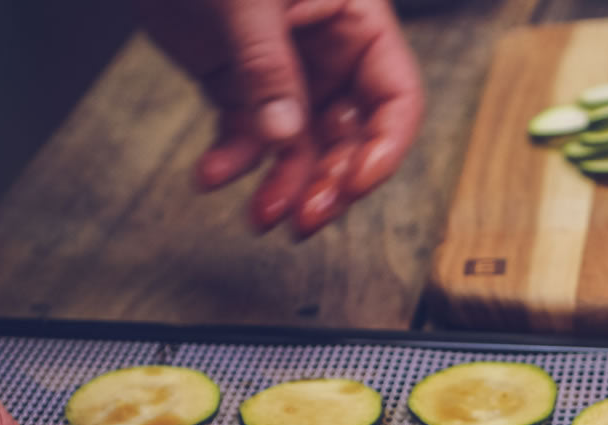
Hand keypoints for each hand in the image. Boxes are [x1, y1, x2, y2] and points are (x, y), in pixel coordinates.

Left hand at [139, 0, 424, 237]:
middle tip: (304, 220)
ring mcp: (287, 77)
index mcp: (356, 21)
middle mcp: (330, 56)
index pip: (396, 98)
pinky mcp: (242, 90)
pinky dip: (233, 162)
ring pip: (300, 151)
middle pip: (351, 140)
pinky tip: (212, 174)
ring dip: (282, 188)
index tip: (355, 184)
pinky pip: (247, 139)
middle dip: (329, 184)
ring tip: (259, 216)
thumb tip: (282, 135)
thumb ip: (267, 65)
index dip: (384, 148)